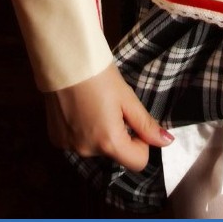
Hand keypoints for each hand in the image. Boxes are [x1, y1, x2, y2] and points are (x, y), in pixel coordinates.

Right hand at [44, 62, 173, 171]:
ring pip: (96, 147)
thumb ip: (146, 124)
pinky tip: (78, 108)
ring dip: (99, 133)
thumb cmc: (99, 75)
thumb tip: (166, 142)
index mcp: (109, 142)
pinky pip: (78, 142)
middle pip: (115, 153)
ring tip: (93, 105)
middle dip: (118, 134)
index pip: (138, 162)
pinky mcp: (56, 140)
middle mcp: (87, 151)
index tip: (133, 120)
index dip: (141, 142)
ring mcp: (69, 147)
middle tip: (111, 106)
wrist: (64, 60)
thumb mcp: (127, 97)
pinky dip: (82, 130)